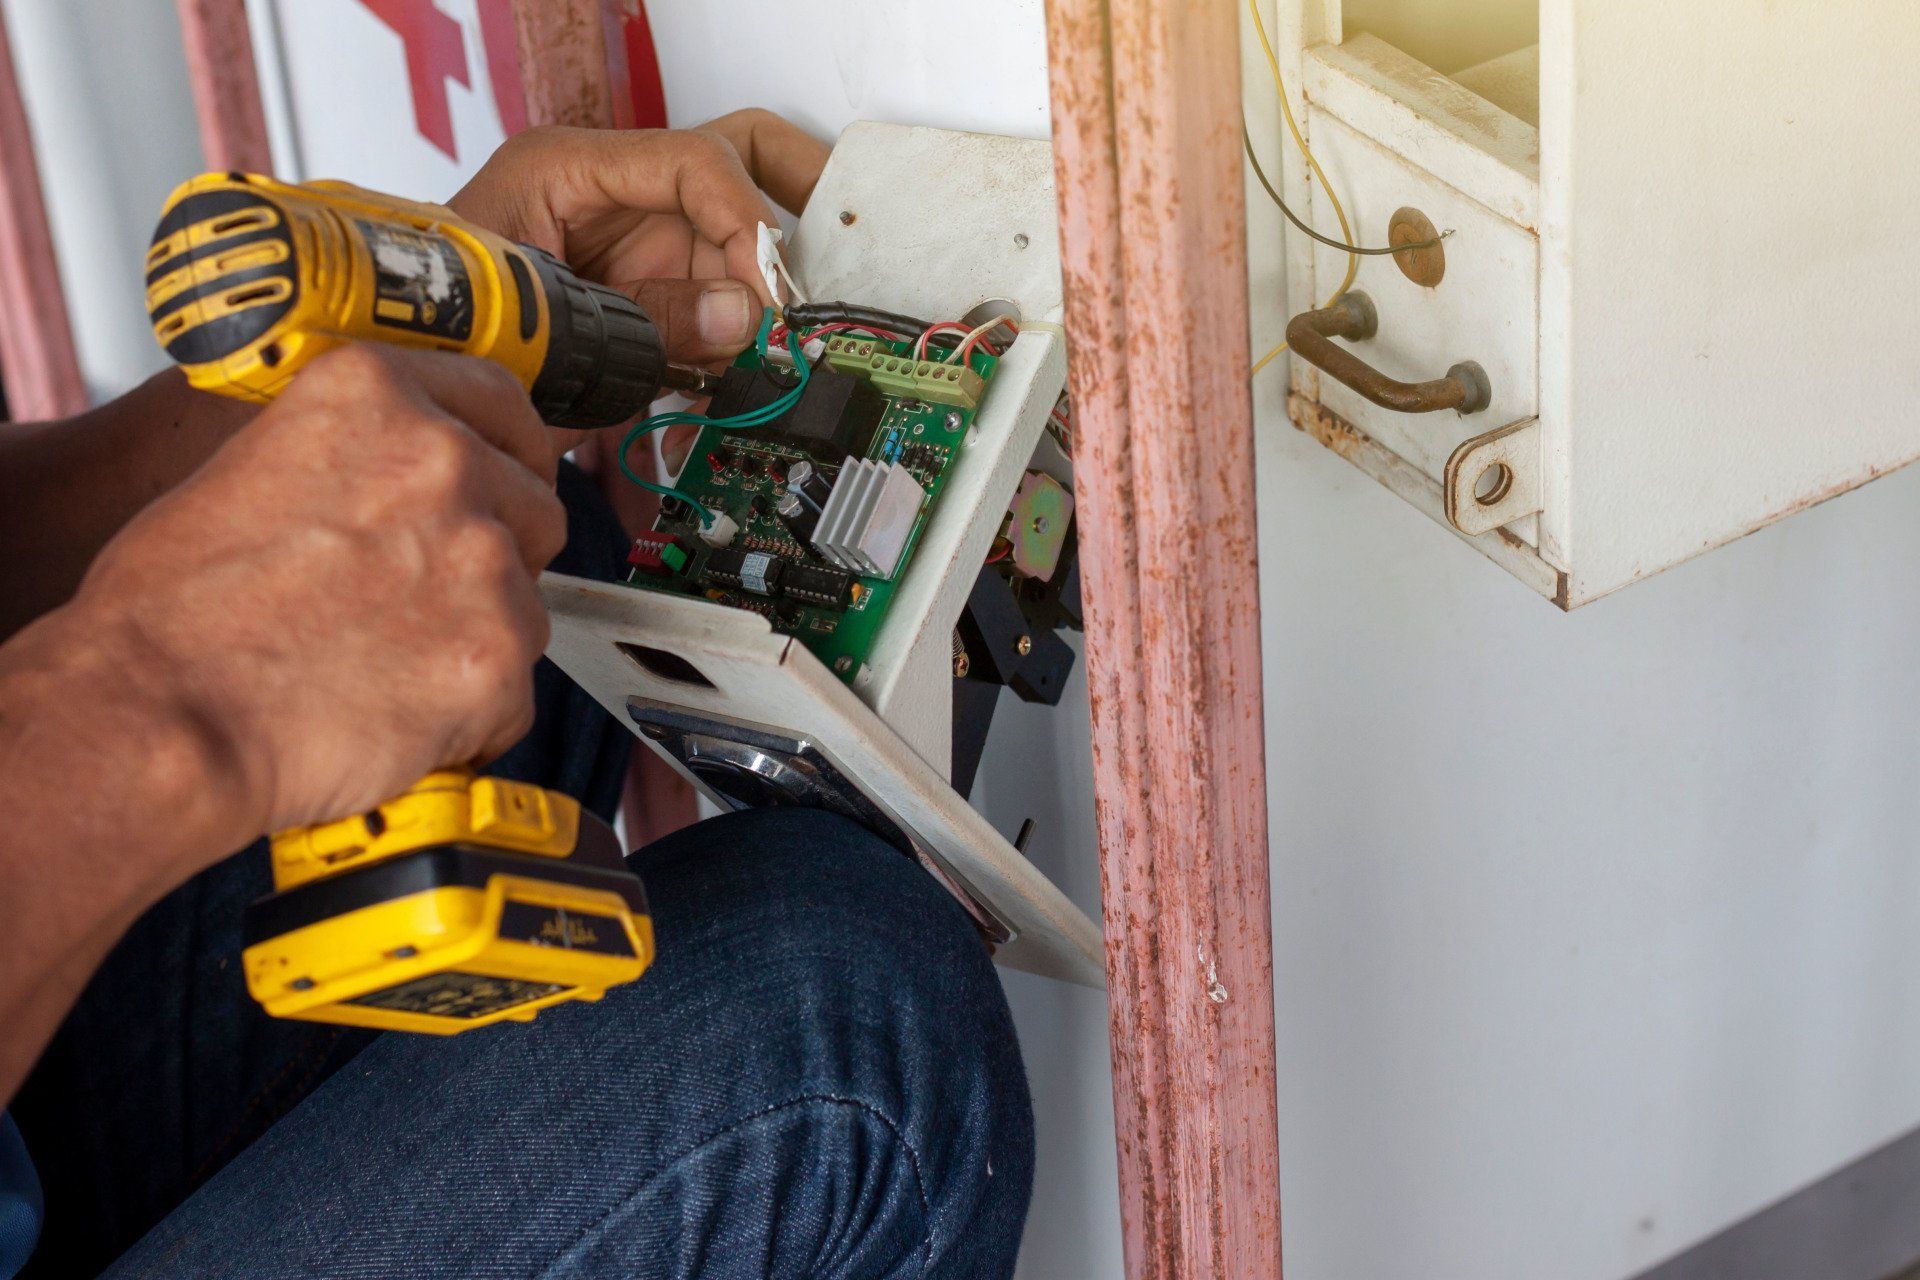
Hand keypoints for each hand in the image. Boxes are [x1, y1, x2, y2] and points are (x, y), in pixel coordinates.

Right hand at [64, 345, 564, 837]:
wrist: (156, 717)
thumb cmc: (172, 612)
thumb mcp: (254, 467)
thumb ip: (359, 454)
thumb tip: (421, 472)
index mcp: (375, 396)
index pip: (503, 403)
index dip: (507, 455)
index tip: (498, 486)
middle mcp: (441, 460)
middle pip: (534, 509)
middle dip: (494, 558)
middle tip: (416, 604)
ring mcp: (478, 558)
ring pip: (528, 605)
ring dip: (476, 640)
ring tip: (382, 668)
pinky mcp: (495, 652)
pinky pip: (515, 692)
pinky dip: (471, 716)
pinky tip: (393, 716)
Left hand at [449, 113, 831, 478]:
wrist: (409, 391)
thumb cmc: (442, 340)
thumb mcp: (546, 327)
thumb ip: (650, 321)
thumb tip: (744, 318)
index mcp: (568, 170)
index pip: (695, 161)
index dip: (747, 222)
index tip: (772, 291)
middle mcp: (611, 198)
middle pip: (731, 160)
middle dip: (793, 198)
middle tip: (838, 250)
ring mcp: (629, 247)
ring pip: (733, 244)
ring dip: (763, 298)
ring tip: (776, 353)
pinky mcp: (641, 301)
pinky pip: (710, 309)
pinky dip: (732, 348)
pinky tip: (738, 386)